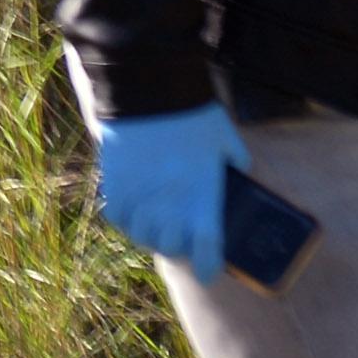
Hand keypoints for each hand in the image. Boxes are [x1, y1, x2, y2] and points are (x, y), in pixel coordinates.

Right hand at [93, 102, 251, 278]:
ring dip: (148, 234)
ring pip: (140, 235)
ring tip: (153, 224)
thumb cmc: (191, 110)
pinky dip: (124, 217)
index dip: (208, 266)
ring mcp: (140, 195)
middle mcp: (171, 203)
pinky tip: (132, 208)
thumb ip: (237, 158)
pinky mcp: (114, 183)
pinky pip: (116, 215)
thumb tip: (242, 169)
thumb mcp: (225, 135)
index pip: (208, 248)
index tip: (208, 272)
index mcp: (202, 195)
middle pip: (170, 247)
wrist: (147, 85)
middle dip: (176, 246)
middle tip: (178, 237)